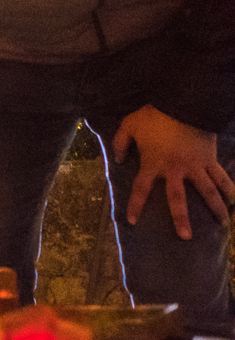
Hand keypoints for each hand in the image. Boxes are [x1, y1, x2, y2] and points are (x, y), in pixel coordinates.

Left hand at [113, 105, 234, 238]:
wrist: (182, 103)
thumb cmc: (154, 115)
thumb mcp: (129, 125)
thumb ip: (120, 143)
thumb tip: (116, 159)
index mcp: (153, 163)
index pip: (141, 188)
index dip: (136, 205)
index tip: (132, 221)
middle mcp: (175, 169)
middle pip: (177, 199)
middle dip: (180, 218)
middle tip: (185, 237)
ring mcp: (195, 166)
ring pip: (208, 192)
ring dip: (216, 208)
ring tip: (223, 225)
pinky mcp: (210, 159)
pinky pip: (222, 177)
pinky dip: (230, 188)